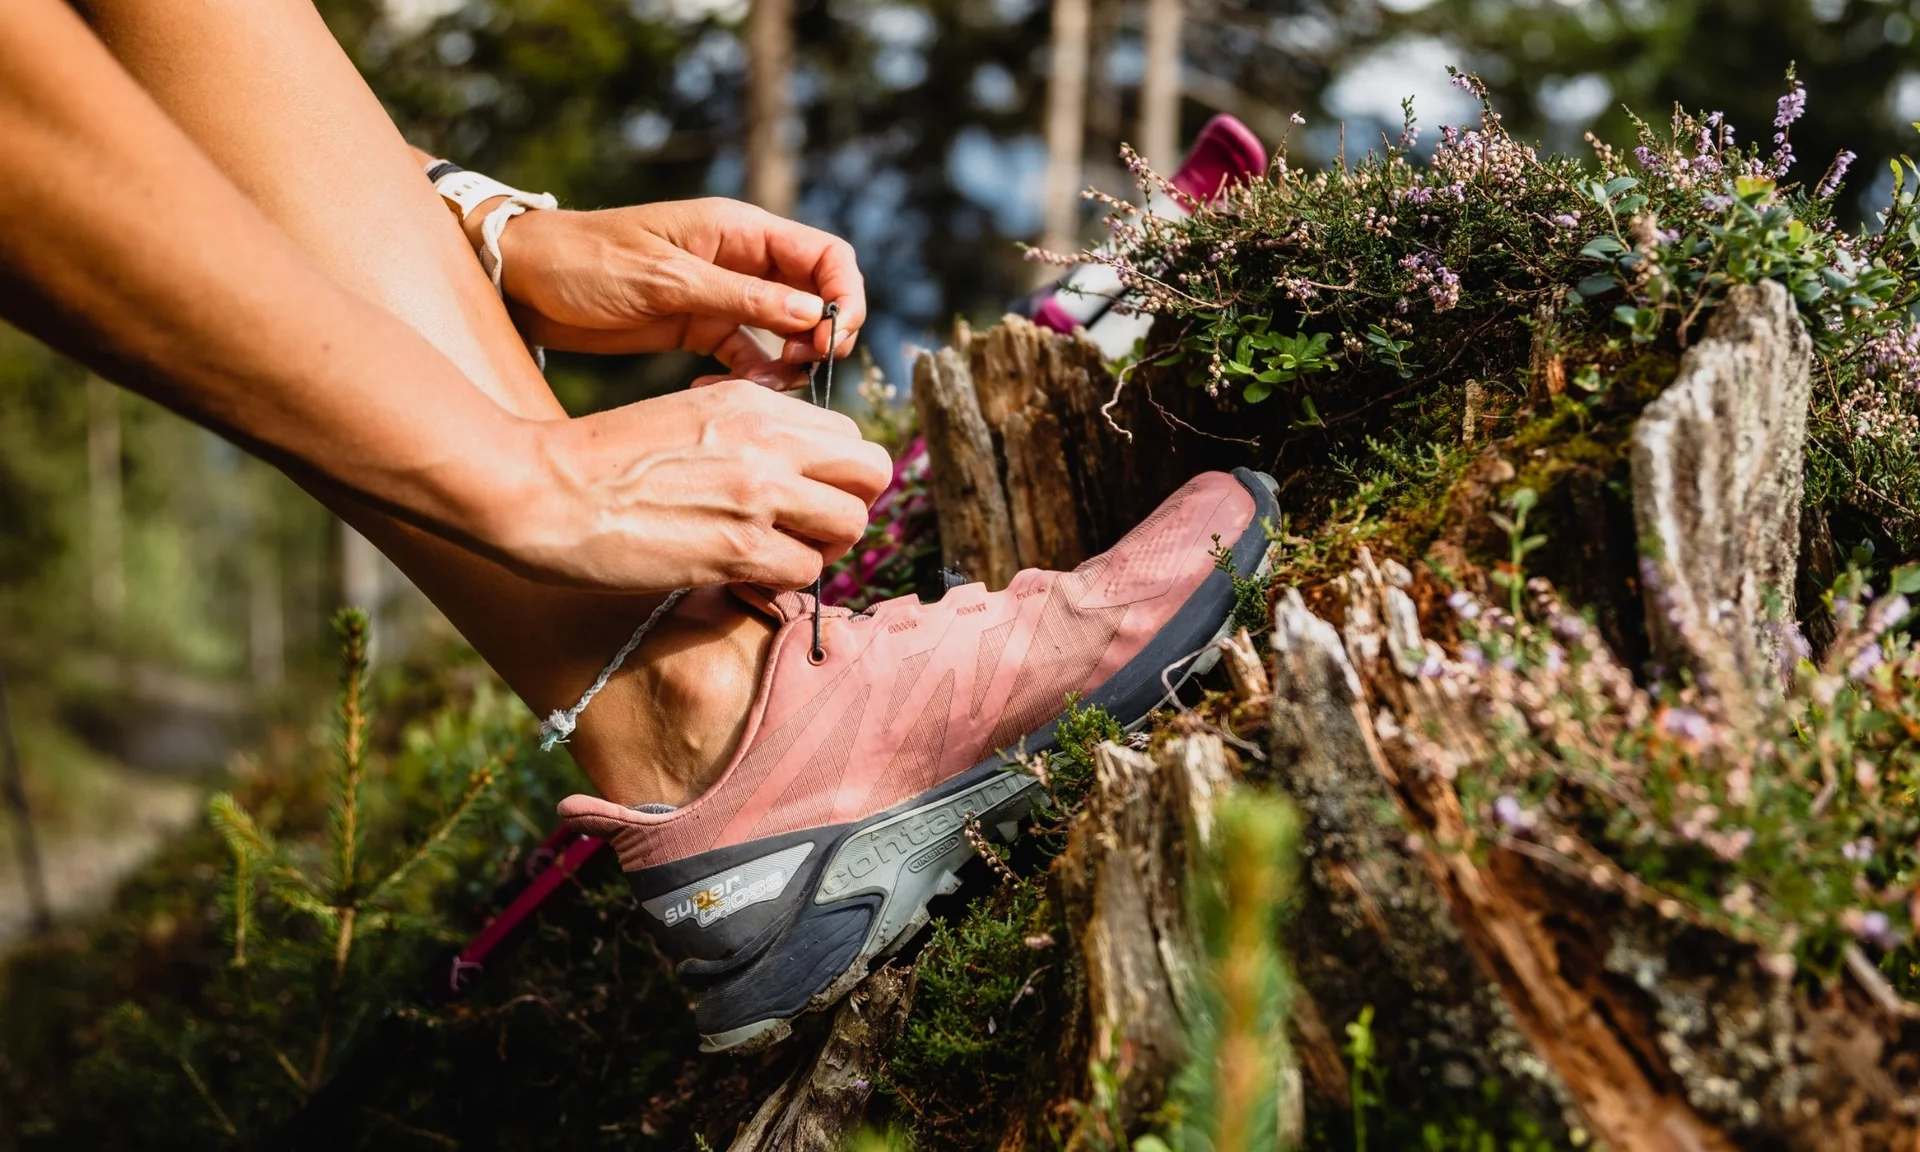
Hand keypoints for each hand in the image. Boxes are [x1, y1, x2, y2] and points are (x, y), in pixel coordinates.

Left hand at [478, 197, 865, 387]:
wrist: (524, 281)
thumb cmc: (586, 260)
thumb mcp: (664, 278)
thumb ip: (740, 297)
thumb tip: (812, 315)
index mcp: (739, 231)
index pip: (825, 256)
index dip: (843, 296)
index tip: (832, 339)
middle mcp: (741, 261)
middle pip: (816, 296)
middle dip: (822, 337)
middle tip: (802, 370)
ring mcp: (724, 297)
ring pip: (787, 333)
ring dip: (786, 365)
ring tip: (757, 391)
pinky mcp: (701, 330)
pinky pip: (749, 358)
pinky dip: (748, 380)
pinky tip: (714, 396)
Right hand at [491, 380, 892, 592]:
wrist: (540, 486)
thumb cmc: (601, 459)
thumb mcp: (687, 416)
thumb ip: (748, 434)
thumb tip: (790, 471)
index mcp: (756, 401)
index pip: (849, 435)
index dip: (837, 475)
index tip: (807, 498)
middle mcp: (769, 439)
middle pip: (872, 472)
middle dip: (851, 506)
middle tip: (812, 531)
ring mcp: (758, 493)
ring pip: (850, 525)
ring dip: (822, 550)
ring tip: (778, 556)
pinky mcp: (737, 548)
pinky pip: (805, 571)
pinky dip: (784, 582)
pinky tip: (746, 578)